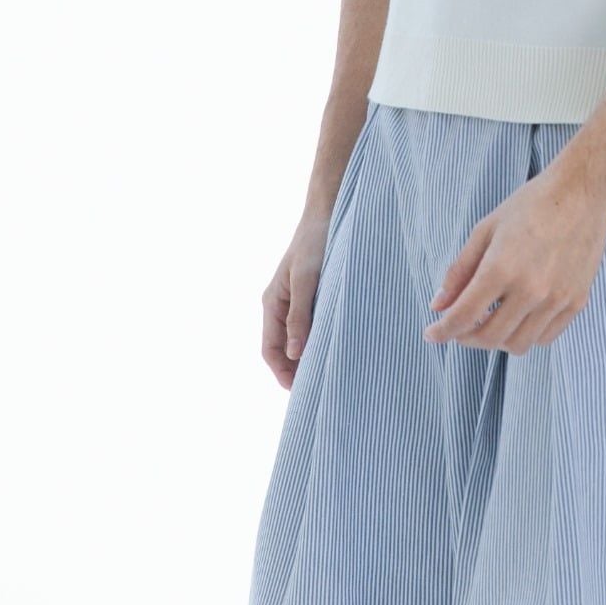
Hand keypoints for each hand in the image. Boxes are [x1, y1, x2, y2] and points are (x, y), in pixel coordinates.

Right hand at [261, 215, 329, 389]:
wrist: (327, 213)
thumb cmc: (315, 243)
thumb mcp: (307, 280)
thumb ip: (300, 315)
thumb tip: (294, 354)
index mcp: (272, 303)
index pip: (271, 349)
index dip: (282, 373)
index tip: (298, 391)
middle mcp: (280, 304)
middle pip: (283, 348)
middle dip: (295, 369)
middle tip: (316, 390)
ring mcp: (295, 299)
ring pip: (297, 338)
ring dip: (307, 355)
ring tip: (326, 374)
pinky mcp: (312, 294)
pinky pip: (310, 324)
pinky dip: (317, 339)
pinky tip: (334, 346)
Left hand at [422, 161, 605, 355]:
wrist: (583, 193)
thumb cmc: (532, 205)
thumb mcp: (486, 230)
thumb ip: (460, 270)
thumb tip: (438, 304)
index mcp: (501, 268)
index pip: (463, 317)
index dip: (442, 331)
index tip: (432, 334)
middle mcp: (530, 289)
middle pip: (489, 337)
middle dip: (466, 338)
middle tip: (459, 327)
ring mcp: (556, 299)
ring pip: (518, 344)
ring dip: (496, 340)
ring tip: (490, 321)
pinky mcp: (576, 302)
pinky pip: (545, 337)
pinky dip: (526, 335)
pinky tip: (518, 317)